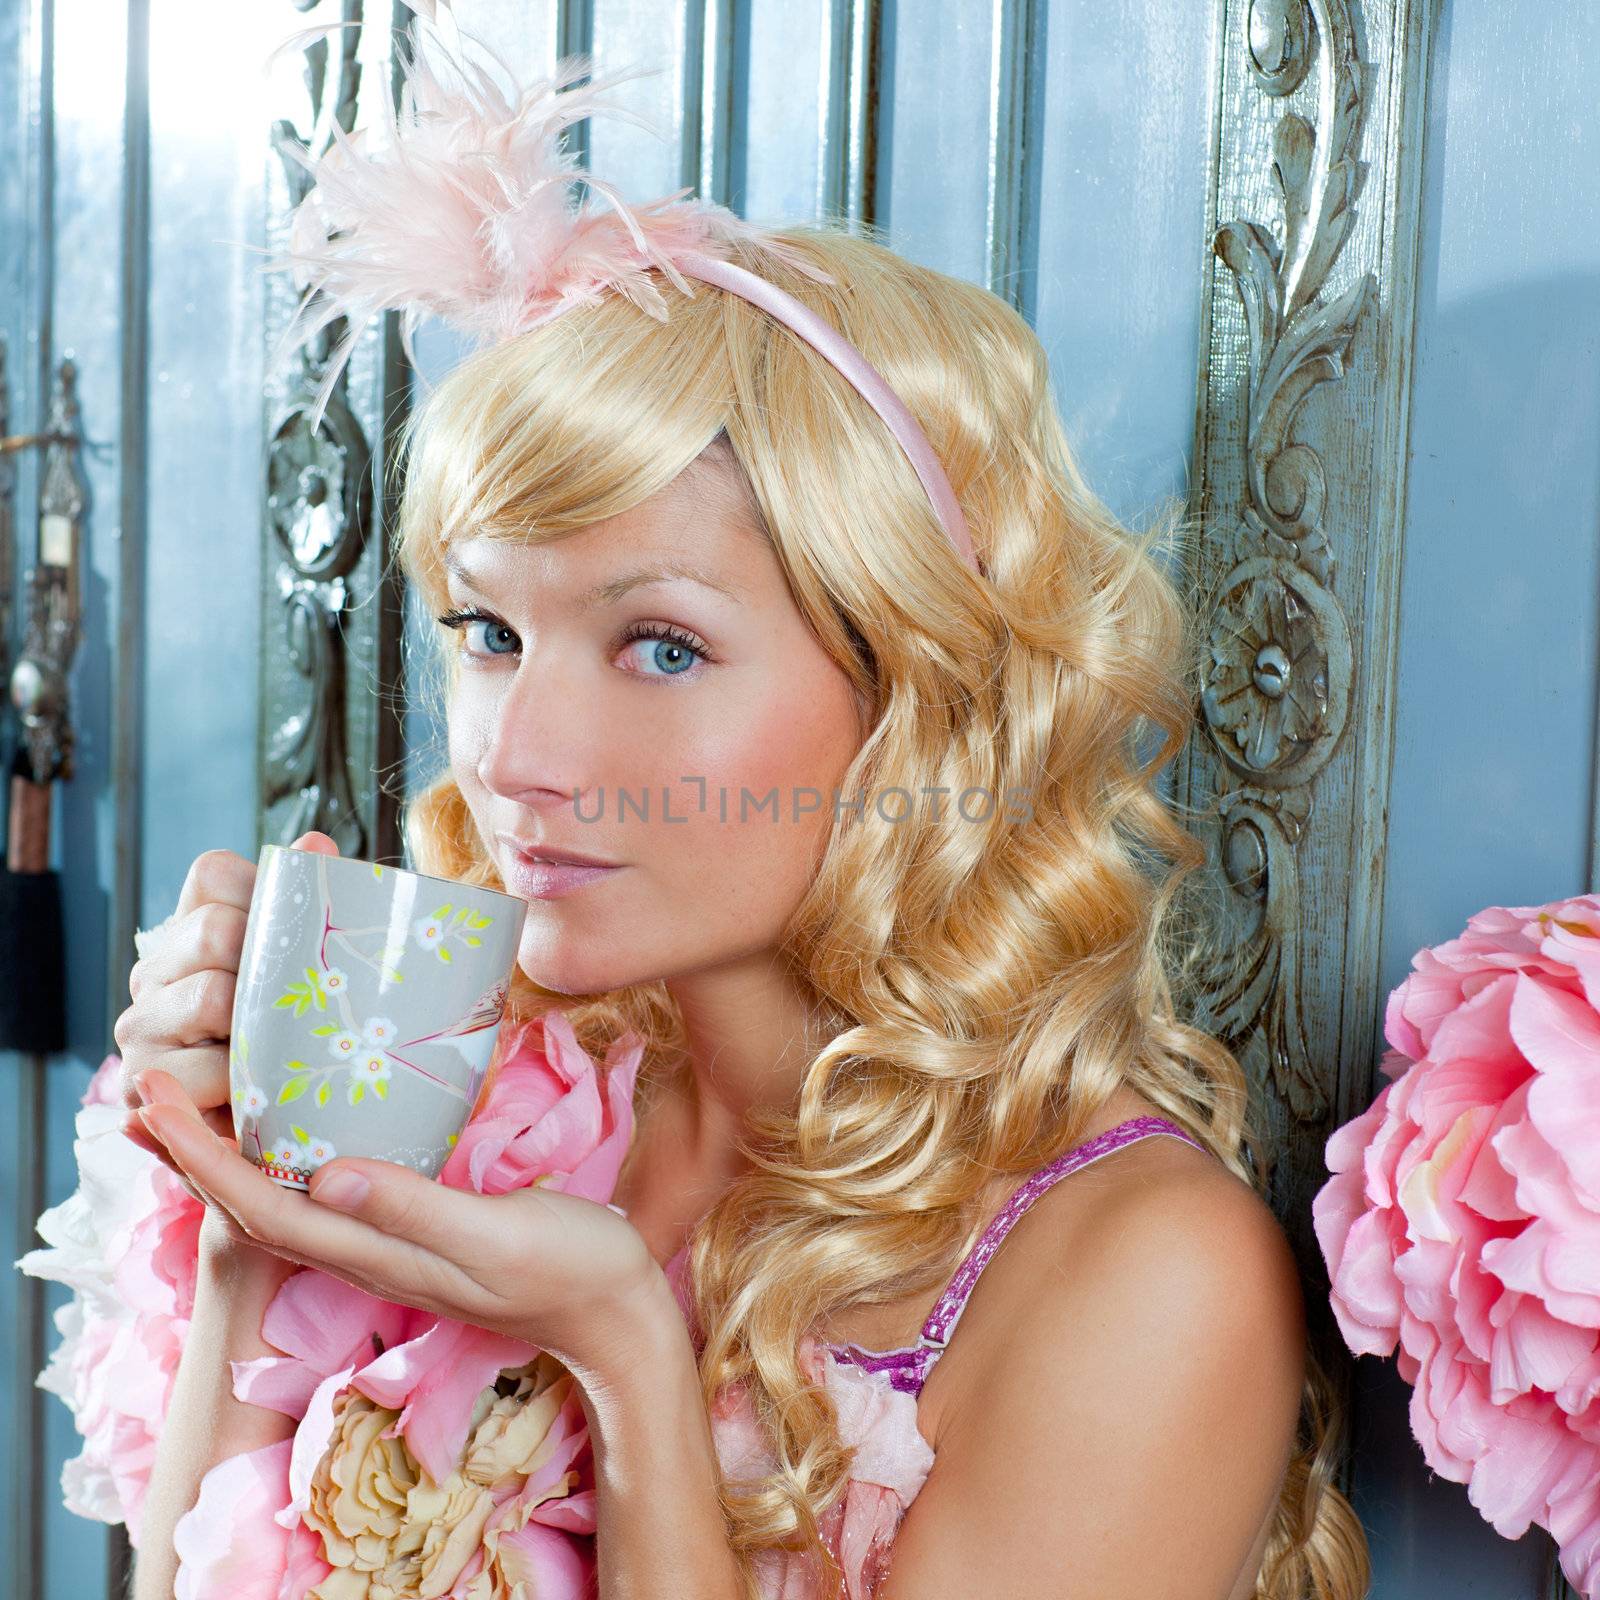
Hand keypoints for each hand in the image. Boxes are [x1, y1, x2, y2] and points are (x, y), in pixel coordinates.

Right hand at [112, 831, 340, 1201]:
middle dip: (267, 966)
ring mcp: (142, 1026)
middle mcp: (157, 969)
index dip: (261, 892)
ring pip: (210, 995)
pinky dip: (237, 1086)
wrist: (280, 1146)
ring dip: (257, 1029)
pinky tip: (256, 1093)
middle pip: (214, 930)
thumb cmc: (308, 1042)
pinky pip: (199, 1070)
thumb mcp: (317, 972)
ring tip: (283, 1052)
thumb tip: (318, 843)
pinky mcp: (142, 1087)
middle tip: (301, 1004)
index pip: (216, 873)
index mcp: (195, 925)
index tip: (297, 933)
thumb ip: (316, 907)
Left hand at [131, 1068, 664, 1377]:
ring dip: (222, 1157)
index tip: (152, 1096)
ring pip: (278, 1202)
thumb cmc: (568, 1268)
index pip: (258, 1204)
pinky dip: (279, 1160)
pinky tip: (286, 1134)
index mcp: (374, 1252)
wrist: (612, 1313)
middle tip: (141, 1090)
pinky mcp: (410, 1231)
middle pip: (250, 1205)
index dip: (198, 1152)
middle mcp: (365, 1253)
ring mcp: (385, 1246)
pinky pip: (318, 1198)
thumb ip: (414, 1208)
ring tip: (188, 1109)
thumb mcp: (497, 1233)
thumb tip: (322, 1175)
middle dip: (188, 1152)